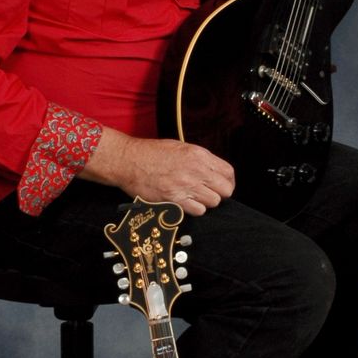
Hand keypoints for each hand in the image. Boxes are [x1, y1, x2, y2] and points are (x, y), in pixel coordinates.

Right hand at [80, 129, 234, 216]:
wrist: (128, 160)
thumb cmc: (151, 153)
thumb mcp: (180, 147)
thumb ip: (200, 159)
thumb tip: (214, 171)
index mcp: (199, 155)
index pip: (228, 172)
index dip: (228, 181)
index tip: (223, 185)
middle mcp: (195, 170)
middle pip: (225, 190)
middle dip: (220, 193)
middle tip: (210, 193)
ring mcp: (185, 186)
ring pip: (213, 202)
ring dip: (207, 202)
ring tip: (195, 197)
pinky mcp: (175, 200)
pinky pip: (198, 211)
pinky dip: (195, 209)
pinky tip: (187, 203)